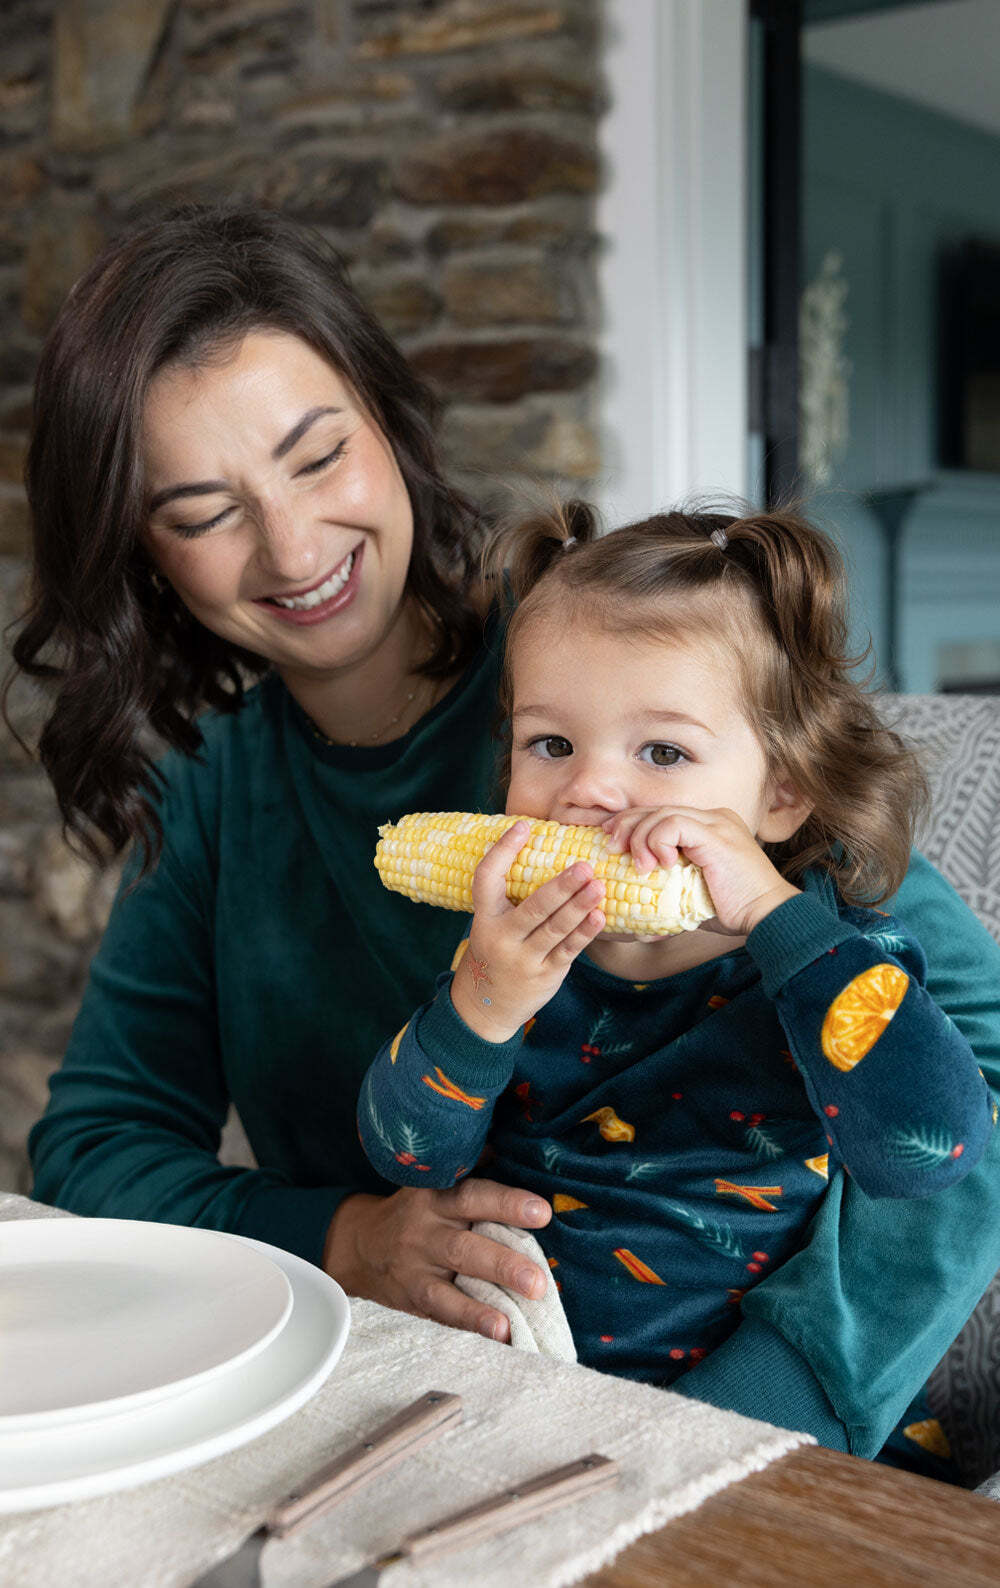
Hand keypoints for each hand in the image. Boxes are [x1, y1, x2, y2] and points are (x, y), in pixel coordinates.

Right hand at [323, 1180, 551, 1341]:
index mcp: (434, 1196)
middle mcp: (423, 1232)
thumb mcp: (435, 1181)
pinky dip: (468, 1325)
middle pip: (463, 1247)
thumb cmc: (418, 1211)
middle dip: (503, 1263)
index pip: (471, 1195)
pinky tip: (498, 1336)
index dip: (506, 1203)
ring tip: (516, 1317)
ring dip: (484, 1303)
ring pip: (448, 1288)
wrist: (360, 1245)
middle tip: (539, 1280)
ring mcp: (414, 1270)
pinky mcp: (411, 1300)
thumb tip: (513, 1142)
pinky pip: (440, 1315)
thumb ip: (471, 1166)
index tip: (542, 1212)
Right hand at [450, 818, 604, 1040]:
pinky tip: (600, 917)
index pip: (487, 878)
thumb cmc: (495, 950)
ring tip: (598, 885)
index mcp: (484, 917)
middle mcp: (501, 937)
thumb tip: (542, 850)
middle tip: (584, 865)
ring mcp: (524, 958)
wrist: (486, 1005)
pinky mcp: (545, 973)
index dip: (503, 851)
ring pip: (555, 929)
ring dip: (579, 906)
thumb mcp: (492, 923)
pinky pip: (568, 950)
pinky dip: (584, 933)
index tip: (523, 826)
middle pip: (533, 907)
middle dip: (561, 886)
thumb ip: (511, 896)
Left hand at [602, 805, 799, 935]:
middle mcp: (713, 818)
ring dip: (640, 839)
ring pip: (661, 814)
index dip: (632, 824)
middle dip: (627, 826)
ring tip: (639, 866)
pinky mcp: (716, 834)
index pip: (660, 814)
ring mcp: (716, 823)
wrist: (768, 916)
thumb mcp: (692, 901)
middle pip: (656, 808)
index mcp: (708, 827)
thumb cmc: (734, 913)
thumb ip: (668, 902)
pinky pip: (673, 824)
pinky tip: (659, 864)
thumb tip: (640, 930)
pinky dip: (657, 841)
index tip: (612, 842)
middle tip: (611, 849)